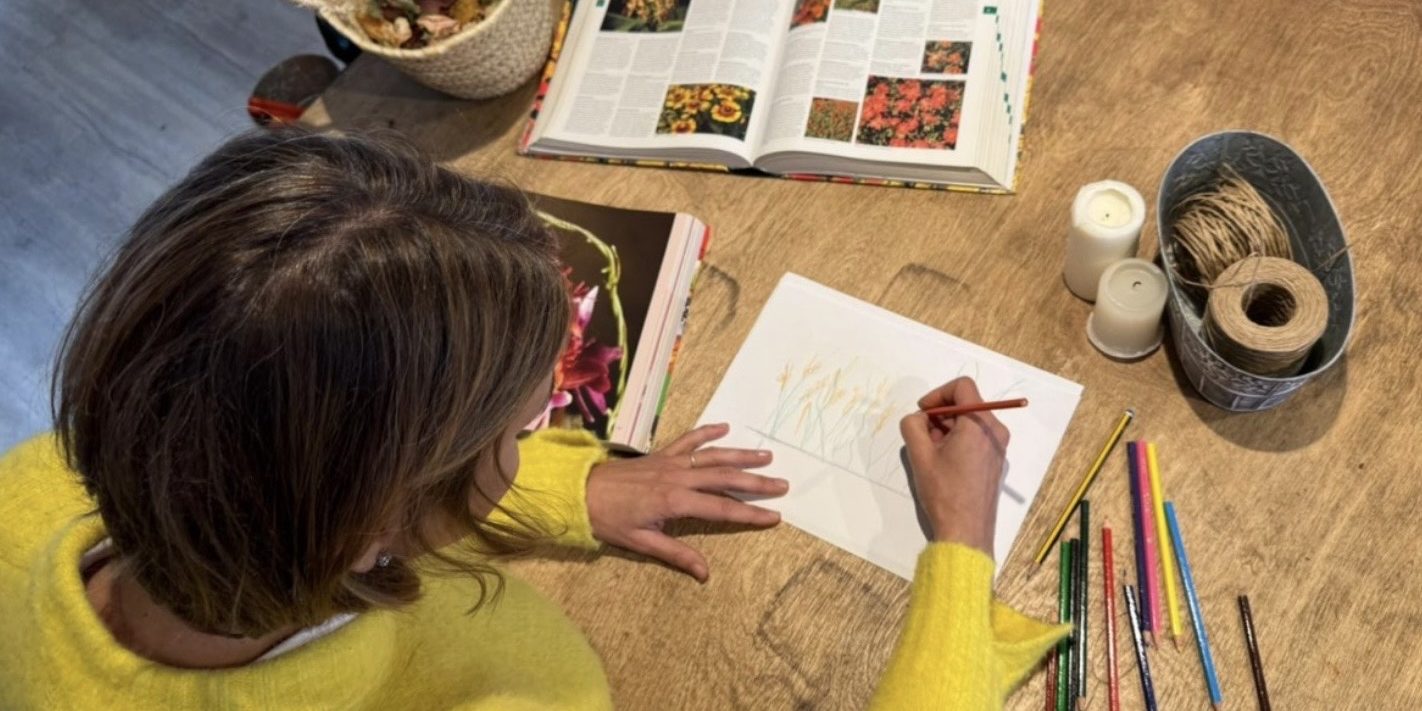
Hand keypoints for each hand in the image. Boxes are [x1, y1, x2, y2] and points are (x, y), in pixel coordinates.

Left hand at [586, 423, 788, 581]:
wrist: (579, 491)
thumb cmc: (607, 520)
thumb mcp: (641, 543)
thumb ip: (676, 554)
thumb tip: (705, 574)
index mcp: (675, 502)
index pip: (721, 508)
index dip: (749, 513)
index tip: (774, 516)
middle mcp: (677, 477)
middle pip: (725, 477)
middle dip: (756, 482)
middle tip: (783, 484)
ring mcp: (669, 462)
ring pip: (712, 456)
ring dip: (741, 454)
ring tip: (767, 455)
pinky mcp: (660, 454)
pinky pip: (688, 439)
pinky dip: (707, 432)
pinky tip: (725, 428)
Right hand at [898, 378, 1010, 555]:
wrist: (966, 532)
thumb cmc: (944, 492)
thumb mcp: (919, 455)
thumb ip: (912, 426)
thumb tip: (918, 418)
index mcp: (980, 424)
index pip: (962, 387)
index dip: (937, 394)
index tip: (923, 412)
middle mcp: (995, 431)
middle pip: (966, 404)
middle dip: (940, 415)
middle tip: (922, 435)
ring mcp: (999, 448)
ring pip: (970, 422)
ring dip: (947, 429)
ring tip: (930, 452)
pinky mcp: (996, 462)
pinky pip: (976, 438)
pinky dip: (958, 441)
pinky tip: (943, 463)